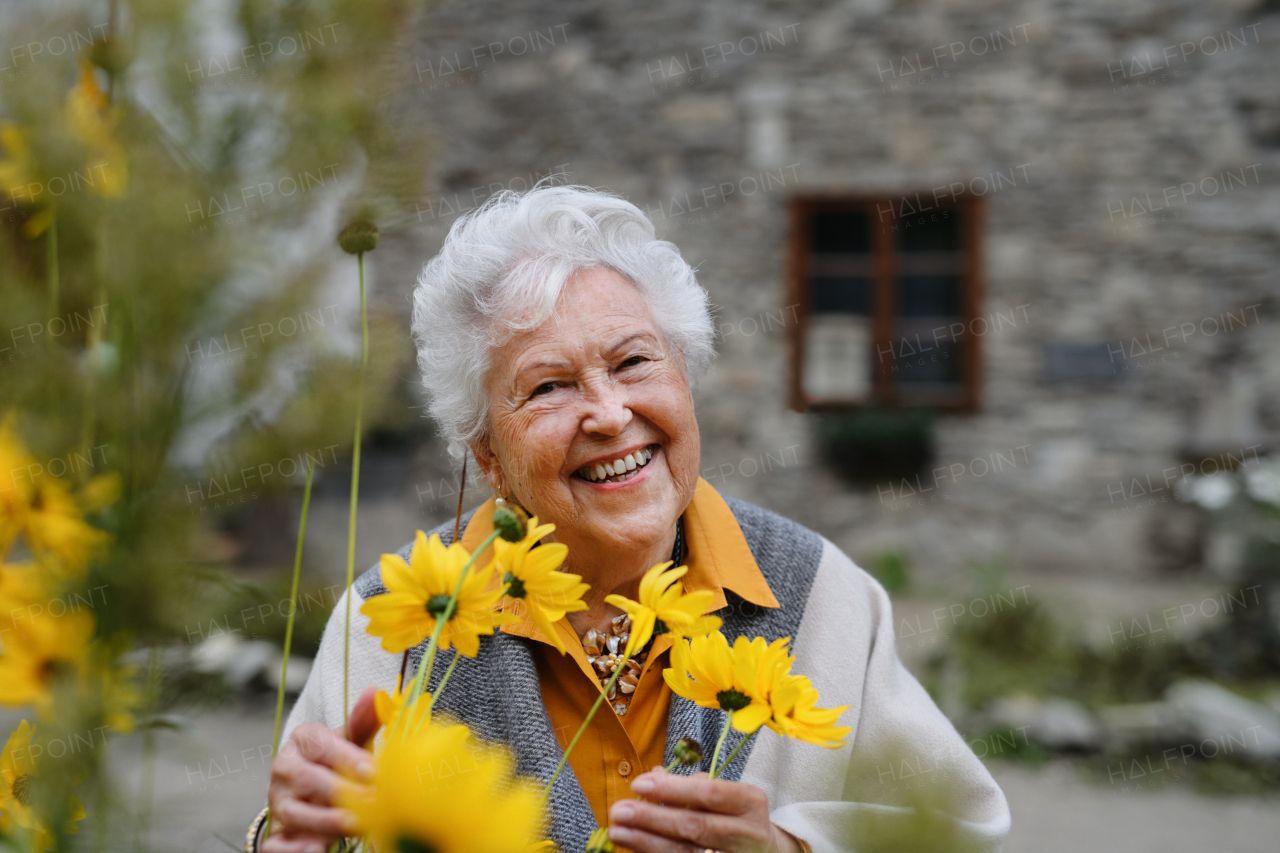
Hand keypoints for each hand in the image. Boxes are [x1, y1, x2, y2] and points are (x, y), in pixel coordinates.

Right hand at [263, 687, 379, 852]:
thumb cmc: (337, 761)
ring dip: (327, 822)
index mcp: (302, 740)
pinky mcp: (276, 835)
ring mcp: (278, 804)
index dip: (348, 758)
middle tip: (374, 801)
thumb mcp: (350, 740)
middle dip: (343, 793)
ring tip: (357, 825)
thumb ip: (364, 721)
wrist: (310, 791)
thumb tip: (376, 693)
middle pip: (309, 781)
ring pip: (295, 814)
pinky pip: (275, 846)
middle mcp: (284, 770)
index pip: (321, 745)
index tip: (374, 771)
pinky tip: (317, 849)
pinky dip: (293, 851)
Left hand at [607, 770, 801, 852]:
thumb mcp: (726, 794)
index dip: (673, 788)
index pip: (708, 792)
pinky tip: (635, 847)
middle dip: (652, 818)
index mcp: (749, 801)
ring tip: (618, 832)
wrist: (767, 852)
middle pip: (695, 826)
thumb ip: (691, 785)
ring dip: (647, 842)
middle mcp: (746, 832)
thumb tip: (654, 773)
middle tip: (619, 811)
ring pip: (686, 852)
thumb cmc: (738, 816)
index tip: (639, 783)